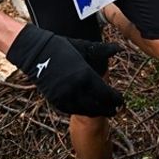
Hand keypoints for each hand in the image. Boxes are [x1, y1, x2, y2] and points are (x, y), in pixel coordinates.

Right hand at [6, 24, 124, 115]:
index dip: (116, 99)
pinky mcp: (55, 100)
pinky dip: (82, 110)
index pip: (106, 94)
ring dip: (96, 111)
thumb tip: (120, 48)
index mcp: (85, 75)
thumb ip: (103, 50)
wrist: (37, 53)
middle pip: (98, 106)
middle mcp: (76, 89)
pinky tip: (88, 108)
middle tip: (116, 109)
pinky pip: (72, 110)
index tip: (121, 100)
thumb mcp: (84, 47)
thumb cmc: (62, 47)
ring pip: (85, 111)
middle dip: (109, 108)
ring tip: (104, 110)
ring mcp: (65, 96)